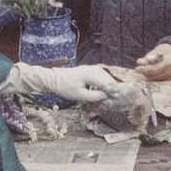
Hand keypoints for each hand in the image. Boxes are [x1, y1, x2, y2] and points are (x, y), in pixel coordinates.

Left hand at [0, 62, 117, 102]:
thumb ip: (94, 96)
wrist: (54, 79)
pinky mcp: (90, 70)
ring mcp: (92, 69)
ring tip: (109, 98)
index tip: (117, 101)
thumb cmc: (65, 87)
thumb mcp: (80, 95)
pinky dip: (103, 84)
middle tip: (114, 101)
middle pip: (109, 80)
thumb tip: (106, 97)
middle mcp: (94, 69)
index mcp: (91, 74)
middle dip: (112, 90)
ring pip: (106, 78)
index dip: (114, 93)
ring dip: (108, 87)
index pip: (108, 84)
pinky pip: (101, 77)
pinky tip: (102, 92)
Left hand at [135, 43, 170, 80]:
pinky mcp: (168, 80)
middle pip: (155, 75)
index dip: (146, 69)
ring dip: (146, 76)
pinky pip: (157, 80)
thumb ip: (148, 57)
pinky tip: (145, 74)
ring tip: (139, 72)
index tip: (137, 68)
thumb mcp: (157, 50)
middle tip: (136, 71)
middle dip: (144, 74)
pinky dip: (150, 77)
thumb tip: (139, 62)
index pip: (157, 68)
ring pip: (155, 79)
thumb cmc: (165, 50)